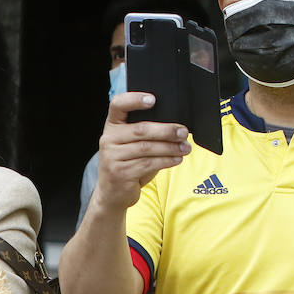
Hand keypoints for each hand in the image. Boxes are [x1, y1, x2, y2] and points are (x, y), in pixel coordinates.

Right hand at [93, 92, 190, 213]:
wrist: (112, 193)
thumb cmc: (127, 164)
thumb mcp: (130, 145)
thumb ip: (144, 133)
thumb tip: (176, 127)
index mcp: (111, 126)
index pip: (117, 105)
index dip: (134, 99)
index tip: (153, 99)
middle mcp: (108, 139)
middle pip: (141, 129)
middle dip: (166, 130)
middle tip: (183, 132)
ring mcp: (112, 157)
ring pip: (147, 148)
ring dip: (170, 147)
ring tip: (185, 148)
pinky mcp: (120, 173)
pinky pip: (148, 163)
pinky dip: (166, 160)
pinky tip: (176, 159)